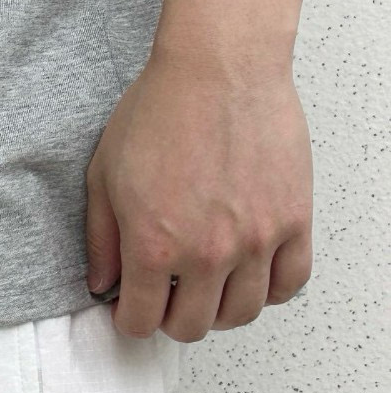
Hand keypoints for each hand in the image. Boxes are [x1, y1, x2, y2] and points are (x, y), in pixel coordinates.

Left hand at [84, 43, 312, 342]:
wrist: (219, 65)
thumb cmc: (162, 108)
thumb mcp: (104, 175)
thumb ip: (101, 239)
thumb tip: (102, 283)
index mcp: (155, 245)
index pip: (142, 321)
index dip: (131, 321)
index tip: (132, 310)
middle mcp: (207, 252)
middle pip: (193, 326)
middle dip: (172, 318)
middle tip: (168, 296)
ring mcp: (255, 240)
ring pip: (243, 313)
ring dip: (220, 309)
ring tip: (208, 286)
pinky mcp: (292, 221)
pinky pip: (291, 283)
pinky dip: (271, 289)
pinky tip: (252, 274)